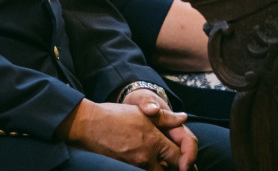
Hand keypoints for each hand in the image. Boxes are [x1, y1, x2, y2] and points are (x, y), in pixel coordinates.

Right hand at [57, 98, 194, 169]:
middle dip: (175, 166)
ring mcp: (136, 164)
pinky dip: (148, 167)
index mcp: (155, 141)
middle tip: (177, 163)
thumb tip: (183, 118)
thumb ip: (165, 117)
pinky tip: (146, 161)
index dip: (187, 159)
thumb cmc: (114, 116)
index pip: (180, 156)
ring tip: (161, 162)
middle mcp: (148, 156)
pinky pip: (143, 170)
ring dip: (160, 166)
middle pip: (171, 169)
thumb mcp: (141, 112)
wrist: (89, 125)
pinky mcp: (126, 168)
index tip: (187, 161)